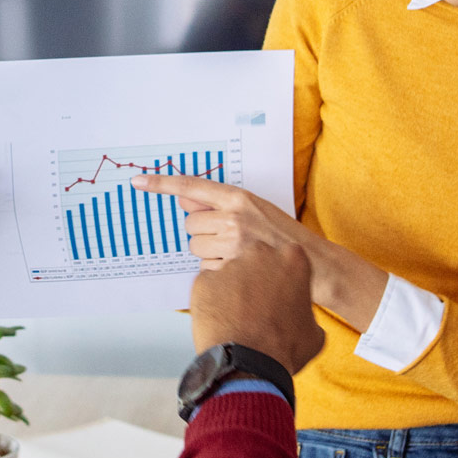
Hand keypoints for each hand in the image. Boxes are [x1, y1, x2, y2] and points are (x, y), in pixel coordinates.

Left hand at [130, 174, 319, 269]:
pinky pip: (207, 271)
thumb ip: (221, 205)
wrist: (319, 267)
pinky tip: (240, 275)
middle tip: (230, 241)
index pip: (192, 187)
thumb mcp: (257, 211)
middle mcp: (234, 217)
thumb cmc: (287, 240)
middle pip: (191, 224)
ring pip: (196, 249)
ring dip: (210, 255)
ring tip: (238, 258)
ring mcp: (233, 243)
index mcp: (240, 198)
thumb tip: (185, 199)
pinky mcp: (233, 269)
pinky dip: (218, 274)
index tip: (138, 182)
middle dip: (204, 234)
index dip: (162, 184)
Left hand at [187, 234, 325, 374]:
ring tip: (236, 317)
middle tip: (256, 305)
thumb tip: (300, 316)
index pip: (287, 259)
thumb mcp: (314, 331)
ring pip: (230, 272)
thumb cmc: (283, 349)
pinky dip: (211, 299)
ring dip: (233, 289)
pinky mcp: (204, 281)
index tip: (279, 293)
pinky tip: (220, 320)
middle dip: (256, 277)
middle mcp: (260, 254)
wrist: (249, 366)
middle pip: (256, 259)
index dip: (282, 279)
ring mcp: (230, 266)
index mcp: (292, 259)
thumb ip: (306, 312)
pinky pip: (208, 286)